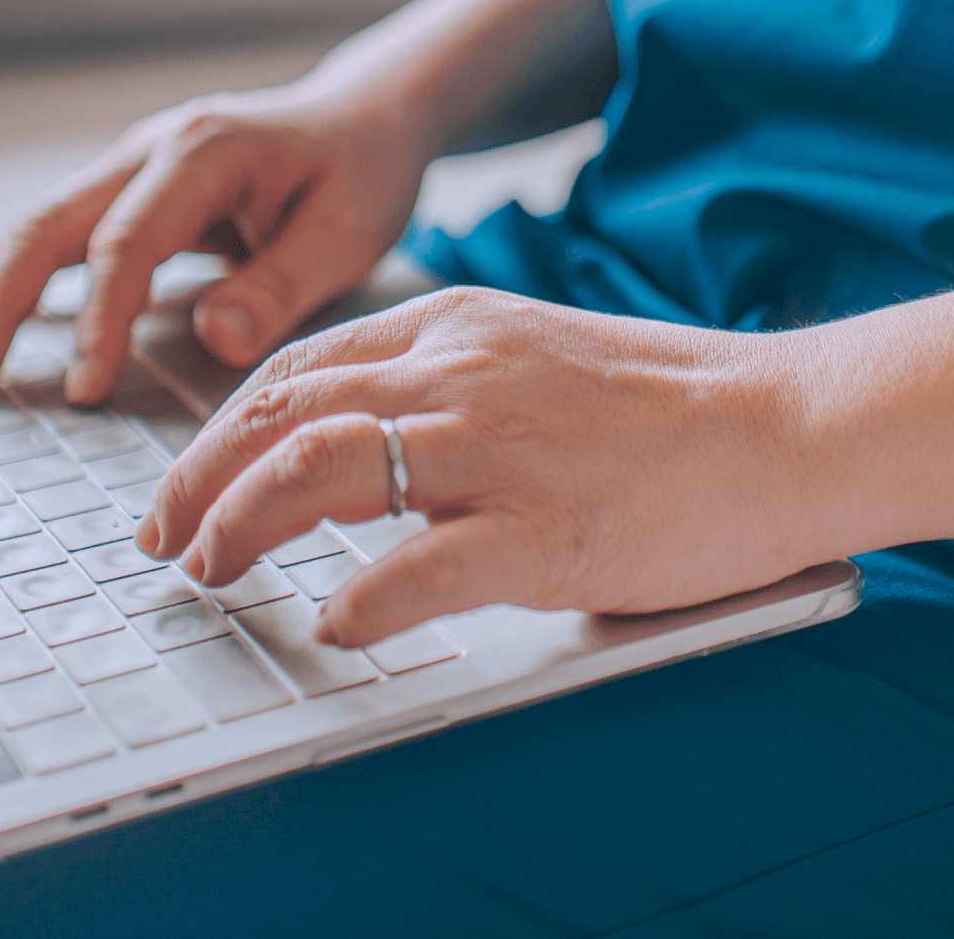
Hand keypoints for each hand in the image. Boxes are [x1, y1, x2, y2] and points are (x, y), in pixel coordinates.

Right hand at [0, 79, 437, 403]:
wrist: (363, 115)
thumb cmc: (361, 173)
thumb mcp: (349, 231)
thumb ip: (281, 284)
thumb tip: (215, 338)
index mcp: (204, 153)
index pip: (128, 241)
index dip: (99, 318)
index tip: (84, 389)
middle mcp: (150, 149)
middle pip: (48, 223)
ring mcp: (129, 164)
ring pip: (33, 224)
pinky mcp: (125, 189)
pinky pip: (52, 234)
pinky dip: (4, 277)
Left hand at [134, 286, 831, 648]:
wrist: (789, 423)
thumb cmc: (677, 404)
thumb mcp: (539, 358)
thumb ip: (450, 386)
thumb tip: (359, 444)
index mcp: (458, 326)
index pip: (298, 365)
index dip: (222, 427)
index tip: (189, 479)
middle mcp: (461, 372)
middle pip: (281, 411)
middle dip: (199, 478)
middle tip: (164, 538)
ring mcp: (499, 447)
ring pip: (318, 468)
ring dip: (241, 524)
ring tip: (211, 572)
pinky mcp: (544, 528)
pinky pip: (418, 568)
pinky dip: (357, 603)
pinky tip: (331, 627)